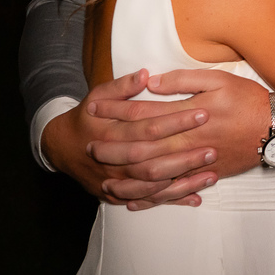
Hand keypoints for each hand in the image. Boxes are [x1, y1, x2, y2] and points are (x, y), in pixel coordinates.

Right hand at [42, 69, 218, 207]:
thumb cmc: (86, 118)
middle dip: (184, 155)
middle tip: (213, 148)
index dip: (176, 120)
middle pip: (152, 159)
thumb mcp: (97, 96)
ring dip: (182, 181)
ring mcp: (116, 181)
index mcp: (110, 132)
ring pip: (152, 185)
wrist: (61, 148)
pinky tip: (196, 198)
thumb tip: (146, 74)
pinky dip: (172, 201)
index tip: (203, 113)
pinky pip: (148, 201)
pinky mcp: (119, 195)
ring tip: (211, 173)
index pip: (148, 126)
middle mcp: (113, 160)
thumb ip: (122, 86)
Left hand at [90, 69, 270, 207]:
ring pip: (152, 176)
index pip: (142, 114)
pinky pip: (172, 191)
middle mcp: (186, 142)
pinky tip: (134, 201)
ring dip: (127, 179)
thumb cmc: (248, 100)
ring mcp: (195, 162)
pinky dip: (151, 197)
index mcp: (186, 116)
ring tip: (105, 180)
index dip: (116, 112)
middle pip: (141, 148)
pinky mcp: (204, 175)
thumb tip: (150, 83)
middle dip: (113, 148)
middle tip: (89, 148)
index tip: (95, 110)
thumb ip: (183, 81)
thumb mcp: (218, 80)